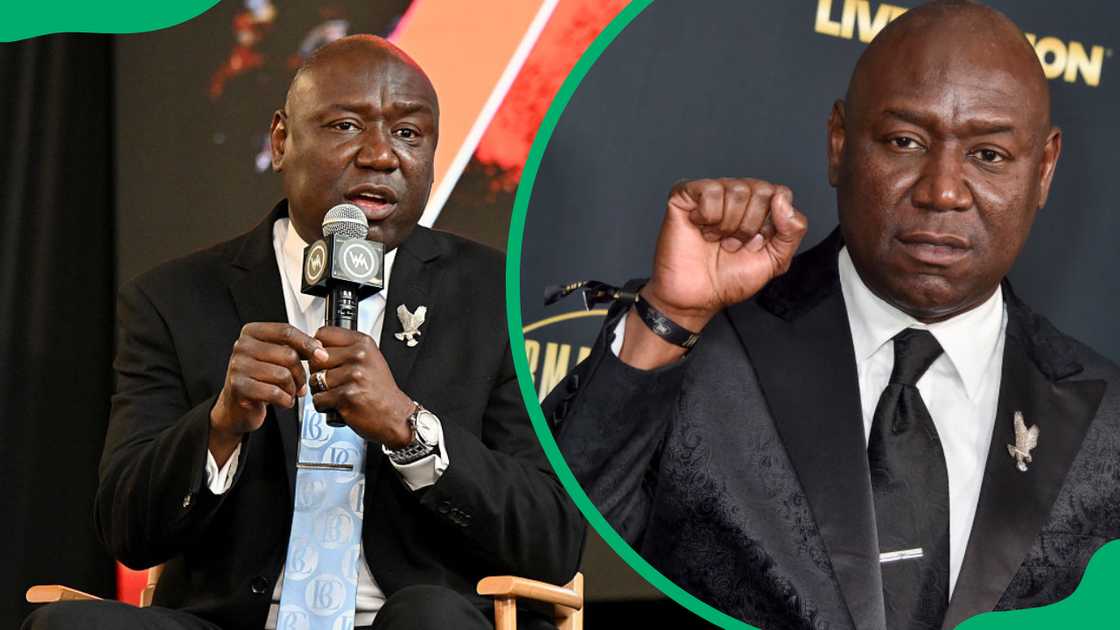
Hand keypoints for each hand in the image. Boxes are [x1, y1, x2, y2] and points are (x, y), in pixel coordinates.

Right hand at [210, 323, 327, 464]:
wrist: (236, 406)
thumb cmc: (259, 379)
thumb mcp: (275, 357)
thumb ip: (295, 348)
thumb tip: (320, 349)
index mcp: (252, 332)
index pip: (286, 331)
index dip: (308, 343)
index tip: (322, 355)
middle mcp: (242, 346)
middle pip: (288, 355)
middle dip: (301, 374)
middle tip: (301, 384)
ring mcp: (238, 366)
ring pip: (284, 375)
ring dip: (293, 389)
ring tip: (290, 393)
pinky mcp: (239, 387)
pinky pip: (275, 392)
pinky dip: (285, 400)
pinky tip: (283, 401)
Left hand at [309, 326, 414, 448]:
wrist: (395, 415)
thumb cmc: (380, 390)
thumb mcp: (369, 360)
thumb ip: (344, 350)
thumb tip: (314, 349)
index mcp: (363, 343)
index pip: (323, 334)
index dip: (318, 349)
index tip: (325, 358)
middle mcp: (359, 356)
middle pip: (315, 358)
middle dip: (318, 372)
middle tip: (335, 382)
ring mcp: (353, 375)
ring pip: (315, 380)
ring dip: (322, 391)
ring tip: (339, 394)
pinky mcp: (347, 396)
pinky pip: (318, 399)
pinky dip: (325, 407)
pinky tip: (339, 405)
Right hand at [619, 178, 806, 368]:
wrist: (697, 296)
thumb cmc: (730, 279)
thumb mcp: (775, 261)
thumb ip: (792, 232)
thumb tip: (782, 201)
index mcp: (759, 208)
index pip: (780, 194)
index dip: (770, 224)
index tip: (756, 244)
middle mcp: (736, 196)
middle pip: (761, 190)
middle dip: (749, 226)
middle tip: (733, 244)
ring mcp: (712, 194)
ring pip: (736, 190)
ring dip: (728, 225)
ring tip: (717, 239)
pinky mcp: (685, 194)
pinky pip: (710, 190)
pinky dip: (708, 216)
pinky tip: (700, 228)